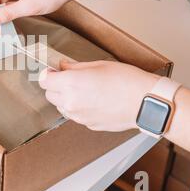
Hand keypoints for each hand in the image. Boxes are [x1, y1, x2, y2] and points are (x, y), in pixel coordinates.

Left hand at [39, 60, 160, 131]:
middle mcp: (71, 102)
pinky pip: (75, 116)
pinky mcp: (88, 125)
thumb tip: (62, 67)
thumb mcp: (98, 65)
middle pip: (49, 95)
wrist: (145, 102)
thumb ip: (74, 67)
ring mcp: (79, 116)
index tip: (53, 71)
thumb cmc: (127, 81)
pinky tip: (93, 101)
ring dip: (65, 98)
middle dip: (56, 86)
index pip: (44, 80)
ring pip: (61, 107)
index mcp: (71, 84)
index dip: (48, 74)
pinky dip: (78, 108)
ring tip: (84, 90)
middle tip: (69, 79)